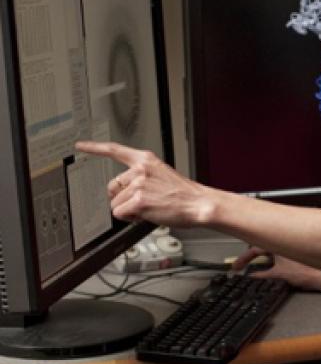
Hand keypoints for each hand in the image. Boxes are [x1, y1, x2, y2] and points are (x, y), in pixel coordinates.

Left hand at [75, 141, 215, 227]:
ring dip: (129, 210)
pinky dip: (131, 218)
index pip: (115, 150)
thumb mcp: (163, 175)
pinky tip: (147, 214)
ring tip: (151, 207)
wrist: (198, 204)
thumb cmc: (184, 194)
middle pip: (112, 187)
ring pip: (116, 203)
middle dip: (122, 198)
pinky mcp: (137, 201)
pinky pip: (120, 213)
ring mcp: (138, 185)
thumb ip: (142, 177)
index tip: (80, 145)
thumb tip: (125, 190)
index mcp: (146, 160)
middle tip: (143, 201)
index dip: (95, 148)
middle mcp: (139, 169)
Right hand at [233, 246, 319, 288]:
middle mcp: (284, 239)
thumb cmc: (307, 272)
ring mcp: (291, 244)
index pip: (254, 248)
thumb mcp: (279, 275)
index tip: (236, 267)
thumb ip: (262, 275)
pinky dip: (273, 258)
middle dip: (251, 254)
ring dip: (262, 256)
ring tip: (255, 267)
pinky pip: (281, 251)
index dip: (243, 259)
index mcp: (277, 241)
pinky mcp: (298, 251)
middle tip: (242, 264)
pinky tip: (271, 266)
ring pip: (271, 247)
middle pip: (262, 244)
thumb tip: (251, 276)